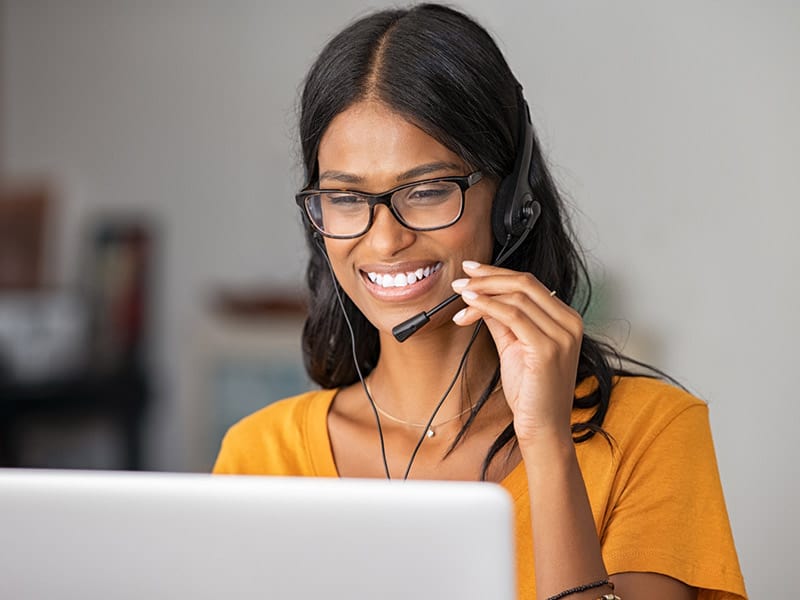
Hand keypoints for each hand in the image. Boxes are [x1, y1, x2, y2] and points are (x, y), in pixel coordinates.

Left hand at [451, 260, 583, 443]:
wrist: (543, 428)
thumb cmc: (531, 392)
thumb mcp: (514, 346)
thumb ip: (502, 320)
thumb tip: (481, 296)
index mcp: (566, 319)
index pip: (530, 283)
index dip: (498, 273)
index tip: (472, 271)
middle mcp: (569, 323)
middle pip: (525, 283)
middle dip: (488, 277)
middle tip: (461, 278)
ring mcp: (562, 335)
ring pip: (517, 297)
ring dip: (483, 292)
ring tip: (460, 295)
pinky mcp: (548, 348)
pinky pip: (512, 316)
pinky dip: (487, 307)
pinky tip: (469, 307)